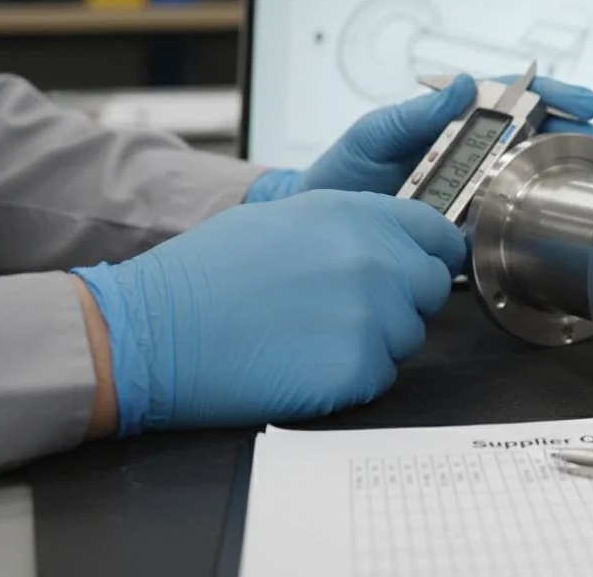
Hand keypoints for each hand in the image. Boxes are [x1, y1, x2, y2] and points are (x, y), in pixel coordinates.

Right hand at [72, 190, 464, 434]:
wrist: (155, 327)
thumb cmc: (206, 274)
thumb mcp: (286, 216)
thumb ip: (351, 225)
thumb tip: (393, 242)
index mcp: (357, 213)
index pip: (437, 235)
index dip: (428, 256)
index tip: (415, 271)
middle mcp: (373, 259)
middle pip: (431, 288)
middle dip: (402, 302)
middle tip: (345, 311)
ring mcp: (369, 315)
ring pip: (408, 338)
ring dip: (374, 342)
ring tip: (310, 335)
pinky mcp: (355, 369)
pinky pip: (379, 378)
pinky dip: (350, 379)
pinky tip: (302, 364)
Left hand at [246, 74, 592, 200]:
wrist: (319, 225)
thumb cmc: (343, 173)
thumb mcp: (372, 134)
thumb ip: (413, 114)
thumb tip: (462, 85)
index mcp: (449, 125)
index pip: (508, 102)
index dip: (547, 98)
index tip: (578, 100)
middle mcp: (466, 159)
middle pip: (528, 140)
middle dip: (566, 135)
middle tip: (590, 136)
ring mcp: (468, 196)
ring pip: (522, 182)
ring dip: (553, 175)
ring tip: (579, 171)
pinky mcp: (463, 235)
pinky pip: (499, 227)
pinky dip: (523, 222)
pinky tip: (541, 219)